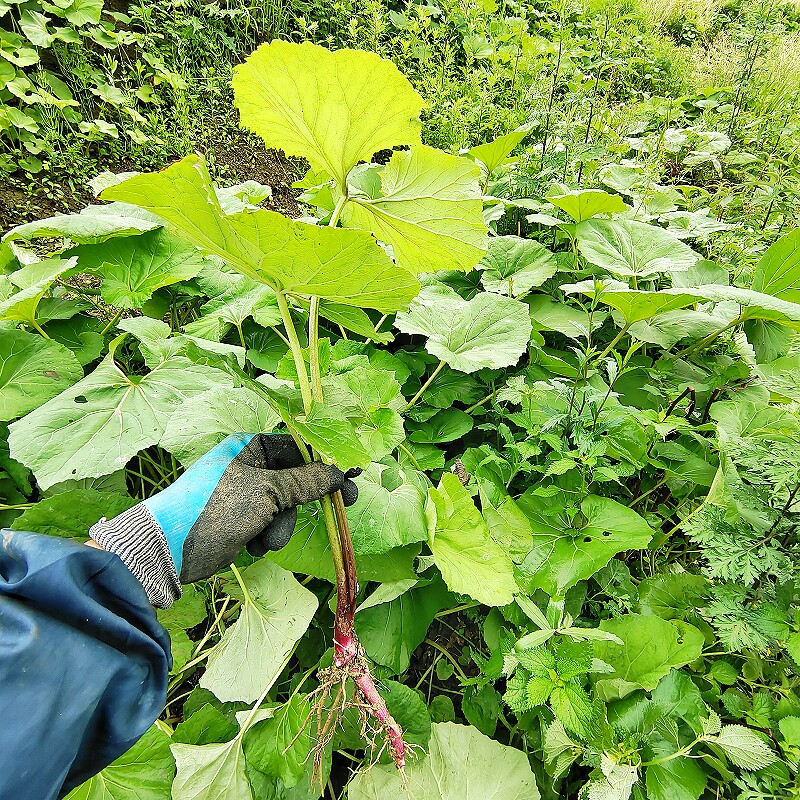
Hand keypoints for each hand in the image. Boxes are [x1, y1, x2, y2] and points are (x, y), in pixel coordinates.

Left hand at [90, 434, 358, 606]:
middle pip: (297, 481)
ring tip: (261, 539)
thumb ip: (305, 482)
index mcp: (250, 448)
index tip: (354, 473)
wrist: (168, 550)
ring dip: (279, 528)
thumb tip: (338, 473)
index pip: (299, 448)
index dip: (327, 461)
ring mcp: (245, 496)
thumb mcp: (266, 493)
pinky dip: (264, 539)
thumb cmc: (215, 509)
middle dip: (302, 503)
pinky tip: (249, 546)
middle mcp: (249, 468)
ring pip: (285, 510)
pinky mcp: (240, 523)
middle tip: (346, 504)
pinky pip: (269, 527)